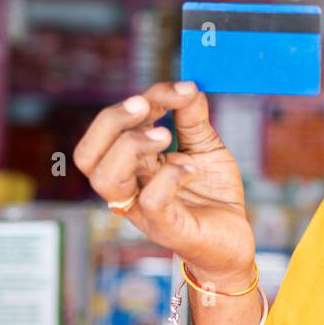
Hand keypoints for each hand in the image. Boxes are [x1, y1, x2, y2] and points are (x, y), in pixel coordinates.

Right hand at [73, 81, 254, 286]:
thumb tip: (186, 86)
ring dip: (131, 147)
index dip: (133, 104)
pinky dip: (168, 177)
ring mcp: (144, 210)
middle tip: (147, 104)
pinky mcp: (167, 228)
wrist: (235, 238)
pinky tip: (190, 166)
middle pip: (88, 155)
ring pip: (107, 179)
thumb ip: (193, 118)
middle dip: (112, 121)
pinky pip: (150, 202)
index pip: (107, 131)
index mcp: (133, 165)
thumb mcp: (205, 147)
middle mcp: (130, 187)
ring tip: (166, 134)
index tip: (175, 90)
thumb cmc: (212, 195)